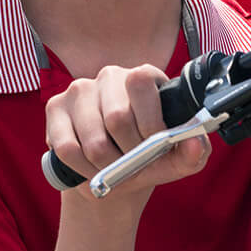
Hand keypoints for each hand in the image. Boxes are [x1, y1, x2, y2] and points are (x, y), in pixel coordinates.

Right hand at [44, 64, 210, 201]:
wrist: (111, 174)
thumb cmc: (147, 159)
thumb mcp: (176, 160)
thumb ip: (193, 152)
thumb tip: (195, 143)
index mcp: (145, 77)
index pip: (141, 82)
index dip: (149, 122)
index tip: (154, 145)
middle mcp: (112, 76)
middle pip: (117, 117)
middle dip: (128, 153)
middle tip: (131, 164)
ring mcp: (80, 89)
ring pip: (92, 139)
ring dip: (105, 167)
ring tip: (112, 170)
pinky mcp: (55, 107)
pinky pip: (66, 146)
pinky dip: (81, 168)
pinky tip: (90, 168)